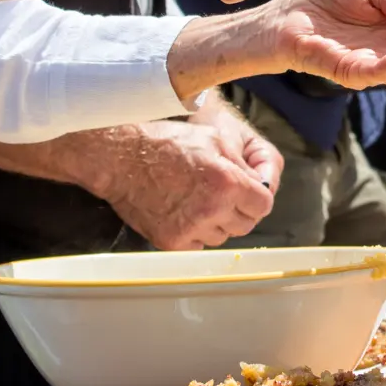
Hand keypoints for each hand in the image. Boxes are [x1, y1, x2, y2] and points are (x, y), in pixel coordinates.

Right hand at [91, 119, 280, 250]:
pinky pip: (198, 245)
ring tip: (199, 199)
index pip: (263, 205)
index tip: (249, 193)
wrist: (122, 160)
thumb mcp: (215, 139)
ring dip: (218, 222)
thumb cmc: (166, 144)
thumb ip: (242, 166)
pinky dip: (196, 232)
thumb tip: (258, 184)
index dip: (257, 197)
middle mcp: (212, 210)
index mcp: (227, 183)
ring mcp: (191, 229)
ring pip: (222, 237)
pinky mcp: (171, 241)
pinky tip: (184, 211)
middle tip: (222, 195)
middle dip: (240, 210)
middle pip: (246, 225)